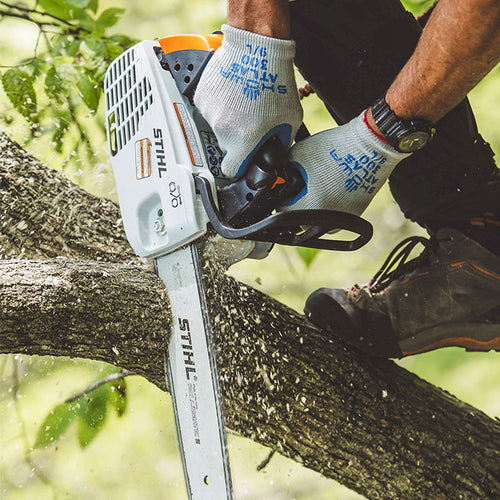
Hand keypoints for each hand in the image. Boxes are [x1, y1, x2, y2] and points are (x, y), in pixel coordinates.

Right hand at [194, 24, 302, 177]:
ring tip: (243, 103)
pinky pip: (209, 110)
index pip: (230, 170)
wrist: (256, 48)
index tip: (241, 162)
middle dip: (237, 139)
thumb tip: (278, 152)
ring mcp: (210, 113)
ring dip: (228, 120)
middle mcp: (224, 129)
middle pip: (226, 147)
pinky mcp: (202, 97)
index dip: (238, 167)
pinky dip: (219, 105)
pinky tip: (233, 93)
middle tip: (250, 121)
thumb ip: (283, 141)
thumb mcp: (290, 118)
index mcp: (244, 140)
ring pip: (217, 127)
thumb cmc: (274, 80)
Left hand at [284, 110, 410, 215]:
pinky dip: (330, 204)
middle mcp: (323, 219)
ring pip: (317, 218)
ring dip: (314, 205)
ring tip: (319, 184)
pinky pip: (333, 215)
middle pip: (300, 217)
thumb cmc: (334, 149)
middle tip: (303, 184)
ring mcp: (339, 220)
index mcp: (307, 207)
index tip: (286, 188)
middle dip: (298, 202)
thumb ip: (284, 171)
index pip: (283, 210)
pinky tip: (332, 188)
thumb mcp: (298, 154)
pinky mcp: (352, 216)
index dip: (283, 197)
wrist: (371, 148)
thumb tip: (277, 181)